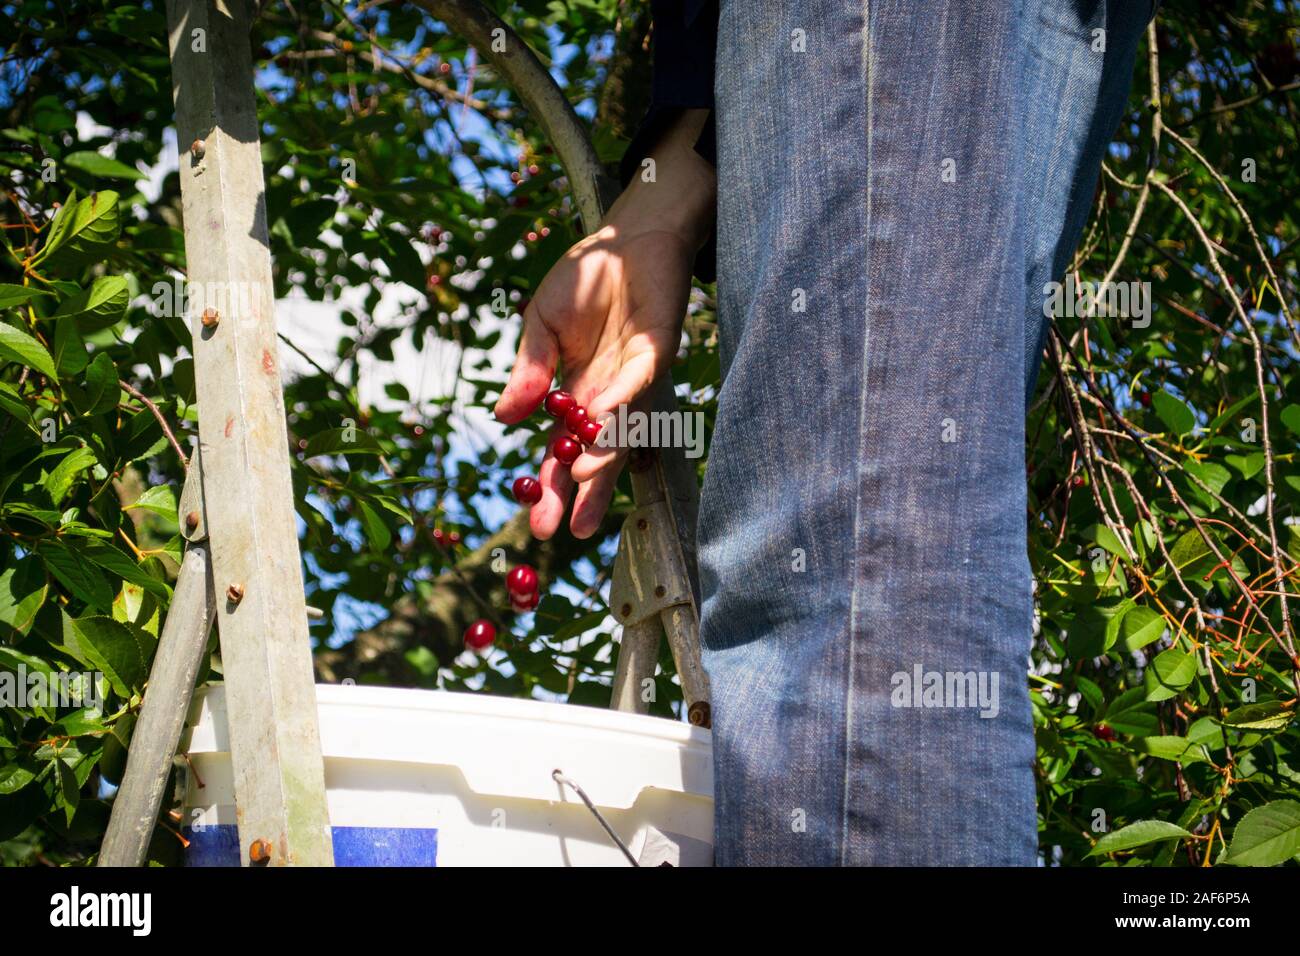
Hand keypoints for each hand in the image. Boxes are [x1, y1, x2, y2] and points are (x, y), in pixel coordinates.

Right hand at [494, 111, 714, 540]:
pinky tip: (602, 417)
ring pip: (624, 428)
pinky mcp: (658, 349)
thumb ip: (528, 373)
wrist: (625, 239)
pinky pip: (639, 380)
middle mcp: (611, 398)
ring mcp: (636, 378)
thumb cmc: (584, 282)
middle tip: (567, 532)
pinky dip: (621, 398)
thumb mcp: (540, 328)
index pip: (564, 453)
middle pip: (597, 457)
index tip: (537, 523)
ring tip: (586, 484)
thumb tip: (503, 417)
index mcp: (578, 398)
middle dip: (583, 494)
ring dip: (606, 456)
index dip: (551, 488)